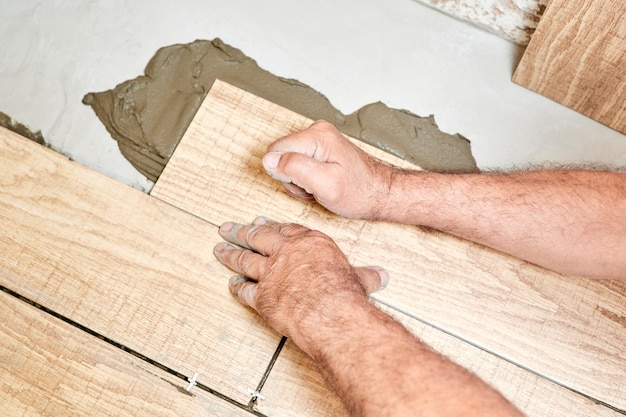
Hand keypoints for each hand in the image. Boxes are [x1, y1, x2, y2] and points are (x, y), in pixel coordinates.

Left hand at [213, 217, 388, 349]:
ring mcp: (271, 273)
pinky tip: (231, 284)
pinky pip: (245, 290)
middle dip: (241, 232)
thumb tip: (381, 276)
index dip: (272, 226)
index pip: (286, 230)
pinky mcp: (262, 295)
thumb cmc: (345, 292)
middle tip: (228, 228)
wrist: (330, 310)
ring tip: (220, 249)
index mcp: (309, 242)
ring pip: (245, 259)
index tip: (261, 222)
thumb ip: (365, 275)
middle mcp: (286, 253)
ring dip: (231, 254)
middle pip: (258, 238)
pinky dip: (237, 287)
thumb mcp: (359, 278)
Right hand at [262, 120, 394, 219]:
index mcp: (317, 136)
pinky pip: (298, 165)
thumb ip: (295, 169)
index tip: (307, 184)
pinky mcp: (319, 149)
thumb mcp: (325, 185)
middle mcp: (316, 131)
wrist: (379, 193)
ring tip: (319, 188)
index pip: (276, 152)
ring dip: (300, 182)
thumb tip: (269, 159)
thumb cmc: (358, 192)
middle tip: (315, 188)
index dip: (286, 175)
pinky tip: (320, 185)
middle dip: (293, 179)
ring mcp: (318, 139)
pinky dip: (306, 180)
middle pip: (281, 157)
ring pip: (287, 164)